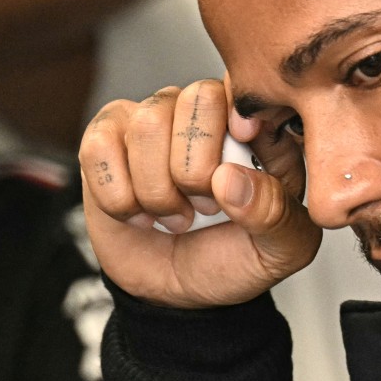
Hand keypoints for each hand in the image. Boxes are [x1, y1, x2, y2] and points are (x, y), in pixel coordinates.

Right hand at [78, 78, 319, 307]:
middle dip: (195, 169)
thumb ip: (274, 213)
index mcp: (259, 122)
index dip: (238, 124)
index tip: (231, 172)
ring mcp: (155, 118)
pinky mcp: (107, 138)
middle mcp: (207, 108)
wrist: (181, 291)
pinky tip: (138, 214)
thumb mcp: (281, 249)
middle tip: (205, 206)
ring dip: (156, 189)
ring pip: (146, 125)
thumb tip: (230, 179)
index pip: (248, 89)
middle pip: (195, 99)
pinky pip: (99, 147)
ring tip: (175, 216)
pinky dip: (117, 196)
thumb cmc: (238, 255)